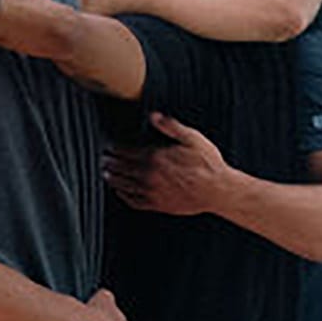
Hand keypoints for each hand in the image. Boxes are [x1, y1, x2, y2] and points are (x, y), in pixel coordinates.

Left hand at [102, 113, 229, 215]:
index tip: (108, 145)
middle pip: (120, 168)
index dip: (114, 148)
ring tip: (106, 174)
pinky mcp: (157, 205)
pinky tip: (120, 192)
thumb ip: (170, 126)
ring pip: (123, 185)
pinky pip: (133, 201)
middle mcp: (148, 175)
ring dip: (112, 179)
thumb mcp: (192, 138)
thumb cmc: (208, 163)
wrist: (218, 191)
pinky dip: (123, 196)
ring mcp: (151, 191)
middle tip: (103, 159)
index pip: (125, 151)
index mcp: (154, 157)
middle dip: (110, 162)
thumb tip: (153, 116)